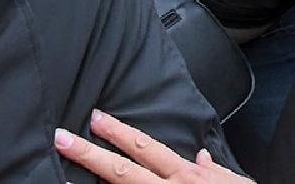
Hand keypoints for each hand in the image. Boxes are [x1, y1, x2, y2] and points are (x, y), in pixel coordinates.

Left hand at [54, 110, 251, 183]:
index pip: (146, 149)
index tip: (96, 118)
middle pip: (122, 173)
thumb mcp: (234, 183)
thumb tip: (202, 155)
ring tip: (61, 179)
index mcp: (187, 176)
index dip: (119, 133)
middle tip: (62, 139)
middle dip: (90, 154)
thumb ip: (213, 169)